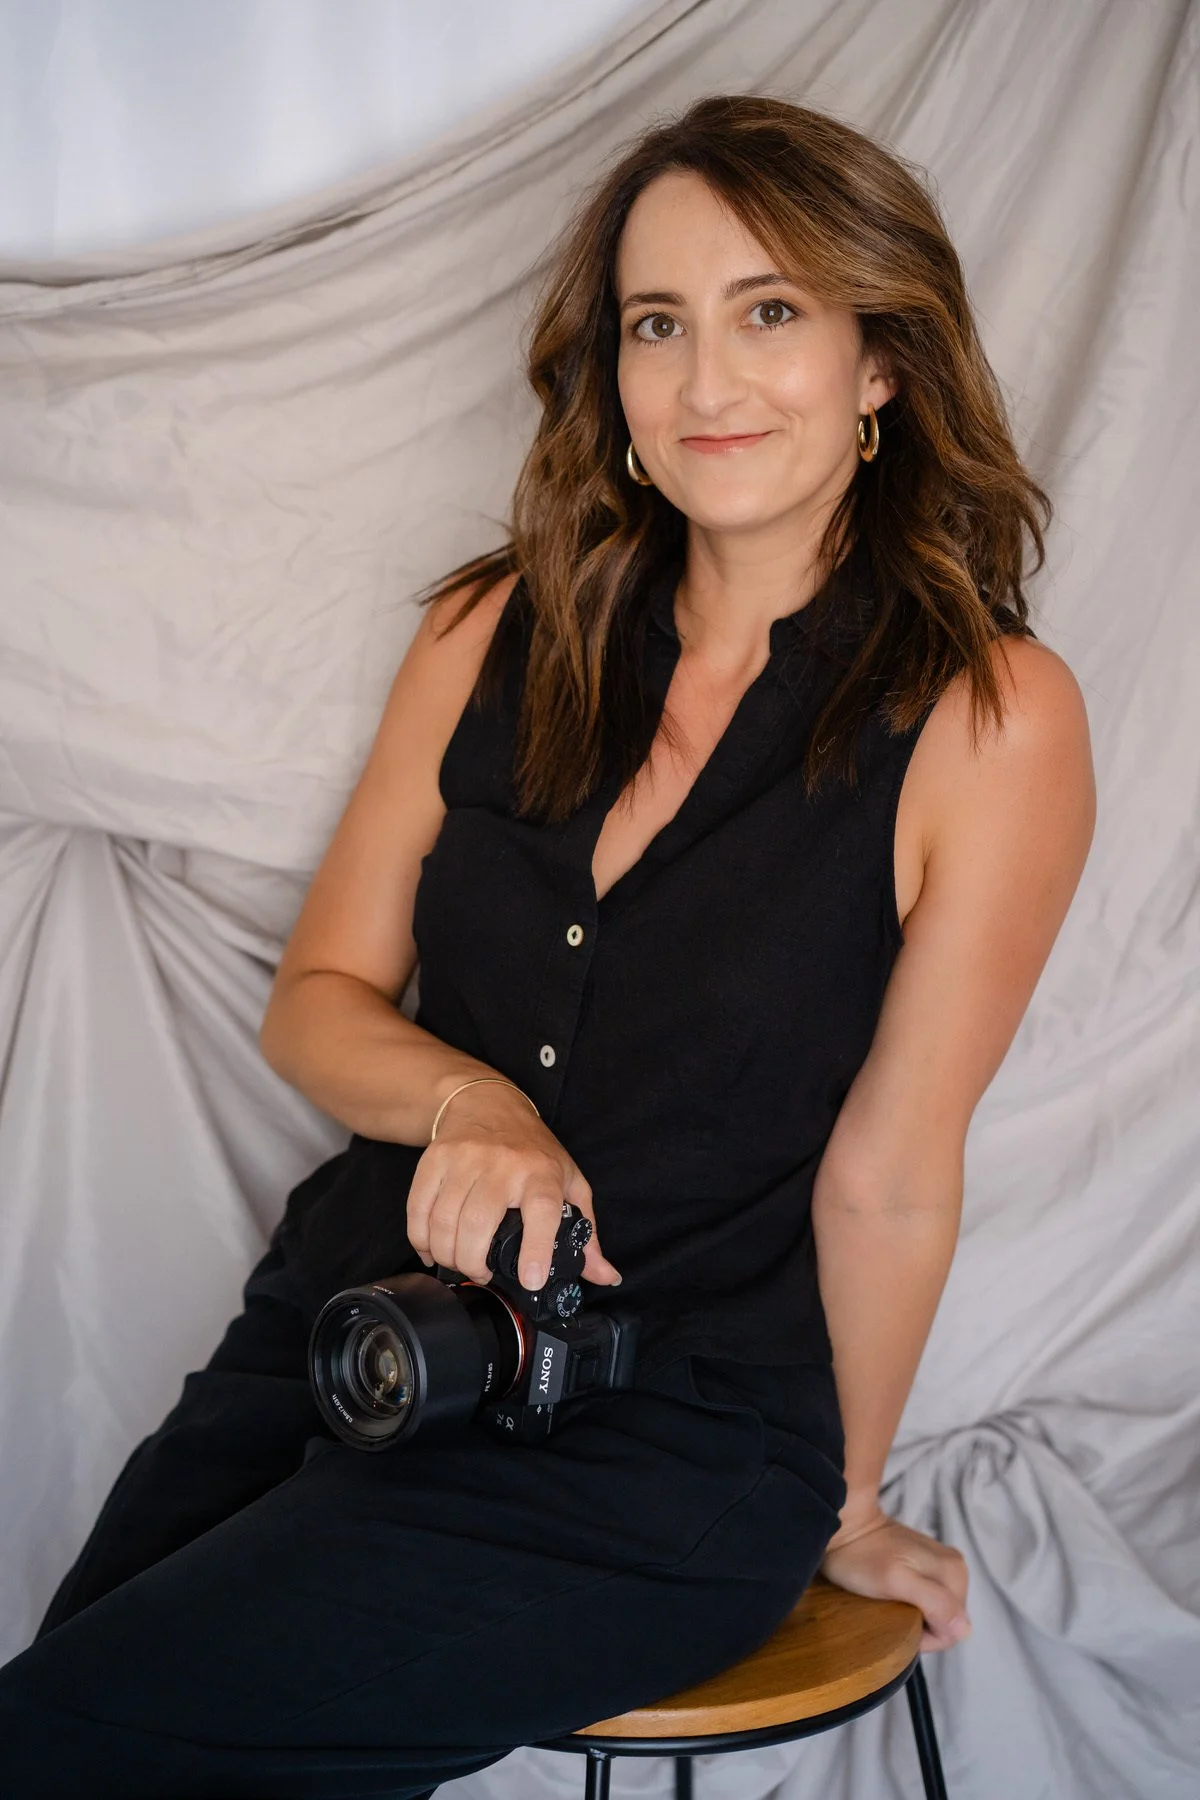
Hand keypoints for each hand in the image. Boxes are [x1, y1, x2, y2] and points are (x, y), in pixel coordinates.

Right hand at [406, 1081, 621, 1292]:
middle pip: (477, 1224)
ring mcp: (464, 1159)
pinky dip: (420, 1238)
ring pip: (444, 1221)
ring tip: (458, 1263)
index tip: (531, 1279)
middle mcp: (502, 1164)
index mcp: (542, 1172)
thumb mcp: (569, 1182)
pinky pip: (418, 1208)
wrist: (489, 1102)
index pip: (542, 1211)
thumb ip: (587, 1234)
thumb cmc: (532, 1149)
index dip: (536, 1249)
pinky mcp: (435, 1159)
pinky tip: (431, 1250)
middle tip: (480, 1274)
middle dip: (473, 1264)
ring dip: (447, 1255)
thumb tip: (605, 1275)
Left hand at [820, 1506, 970, 1652]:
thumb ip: (934, 1602)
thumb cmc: (861, 1556)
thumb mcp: (896, 1581)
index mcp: (955, 1573)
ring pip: (938, 1614)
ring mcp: (942, 1566)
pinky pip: (929, 1601)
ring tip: (890, 1602)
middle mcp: (956, 1568)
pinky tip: (893, 1595)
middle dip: (920, 1625)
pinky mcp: (927, 1566)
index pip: (953, 1630)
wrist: (844, 1524)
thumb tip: (962, 1628)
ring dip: (915, 1616)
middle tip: (890, 1610)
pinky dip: (912, 1605)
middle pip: (947, 1622)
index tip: (896, 1620)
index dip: (924, 1636)